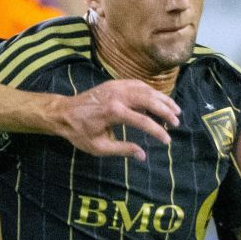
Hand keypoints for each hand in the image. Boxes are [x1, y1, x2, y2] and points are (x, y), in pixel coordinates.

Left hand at [52, 79, 178, 159]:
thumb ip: (123, 150)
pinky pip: (138, 84)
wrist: (64, 113)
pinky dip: (151, 91)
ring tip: (174, 109)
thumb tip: (143, 155)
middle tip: (176, 122)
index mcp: (114, 112)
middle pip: (149, 100)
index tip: (166, 140)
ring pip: (146, 89)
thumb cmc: (79, 133)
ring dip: (162, 99)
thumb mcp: (99, 147)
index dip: (157, 131)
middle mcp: (117, 96)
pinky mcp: (115, 83)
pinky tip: (158, 99)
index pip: (143, 121)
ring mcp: (116, 87)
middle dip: (165, 111)